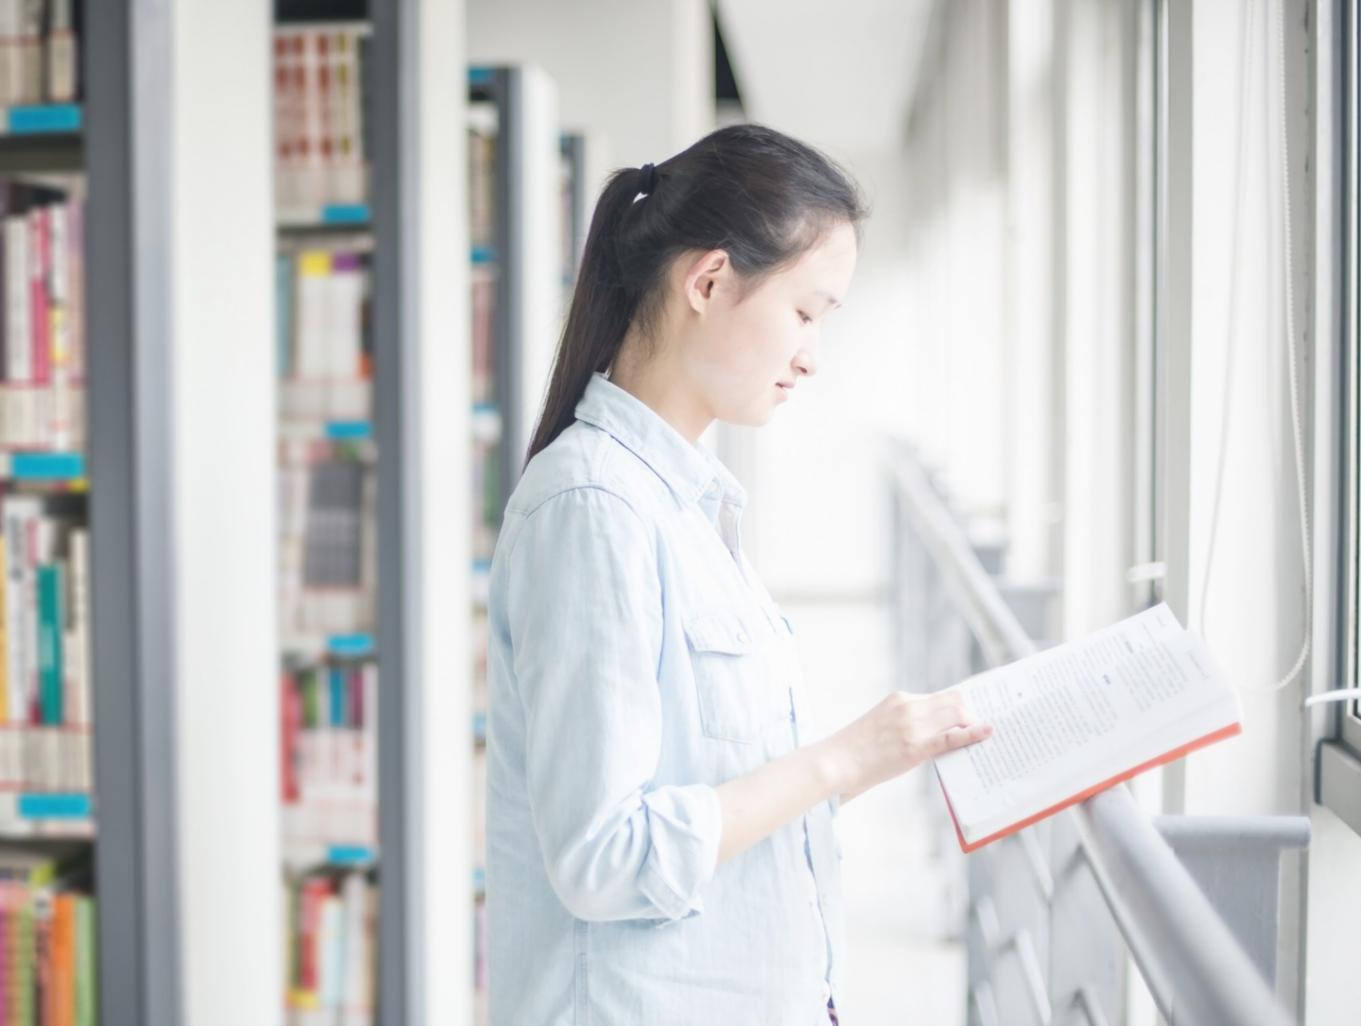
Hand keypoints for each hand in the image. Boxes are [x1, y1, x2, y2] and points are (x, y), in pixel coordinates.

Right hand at [821, 687, 991, 802]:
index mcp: (899, 699)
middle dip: (972, 713)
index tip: (975, 711)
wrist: (837, 762)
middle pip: (954, 700)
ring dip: (973, 723)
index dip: (962, 704)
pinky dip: (972, 733)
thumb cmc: (858, 750)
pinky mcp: (914, 747)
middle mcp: (908, 706)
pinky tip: (986, 733)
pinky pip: (950, 736)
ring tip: (985, 735)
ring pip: (957, 713)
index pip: (941, 696)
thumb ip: (908, 722)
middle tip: (984, 726)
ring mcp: (911, 726)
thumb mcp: (883, 725)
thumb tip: (938, 732)